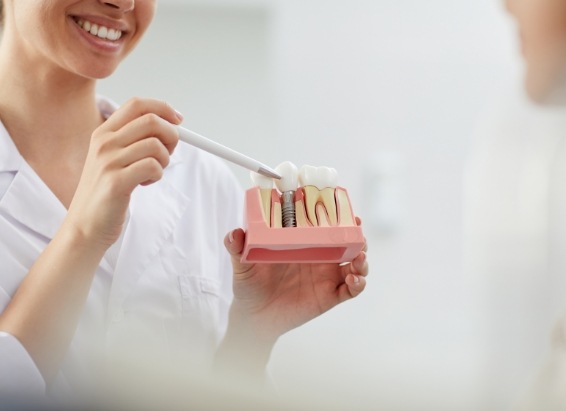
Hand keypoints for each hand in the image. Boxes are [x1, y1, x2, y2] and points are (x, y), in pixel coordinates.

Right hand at [66, 98, 181, 248]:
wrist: (85, 226)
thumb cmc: (106, 193)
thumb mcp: (114, 159)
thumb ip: (135, 141)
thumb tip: (171, 125)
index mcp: (103, 133)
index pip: (137, 104)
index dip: (163, 108)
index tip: (178, 120)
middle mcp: (104, 143)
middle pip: (151, 121)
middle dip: (171, 136)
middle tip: (167, 154)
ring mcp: (108, 161)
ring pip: (155, 145)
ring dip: (164, 160)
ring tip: (151, 173)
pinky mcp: (116, 182)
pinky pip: (153, 166)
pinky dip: (157, 175)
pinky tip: (144, 183)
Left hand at [223, 218, 368, 344]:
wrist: (254, 317)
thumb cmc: (250, 285)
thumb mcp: (243, 264)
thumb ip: (237, 248)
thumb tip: (234, 233)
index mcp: (304, 242)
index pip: (326, 224)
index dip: (339, 215)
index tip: (345, 209)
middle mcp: (320, 256)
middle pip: (348, 241)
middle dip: (358, 235)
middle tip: (358, 232)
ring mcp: (327, 276)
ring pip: (356, 263)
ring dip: (362, 259)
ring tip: (358, 259)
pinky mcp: (330, 295)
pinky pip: (351, 289)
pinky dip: (358, 283)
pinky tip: (353, 279)